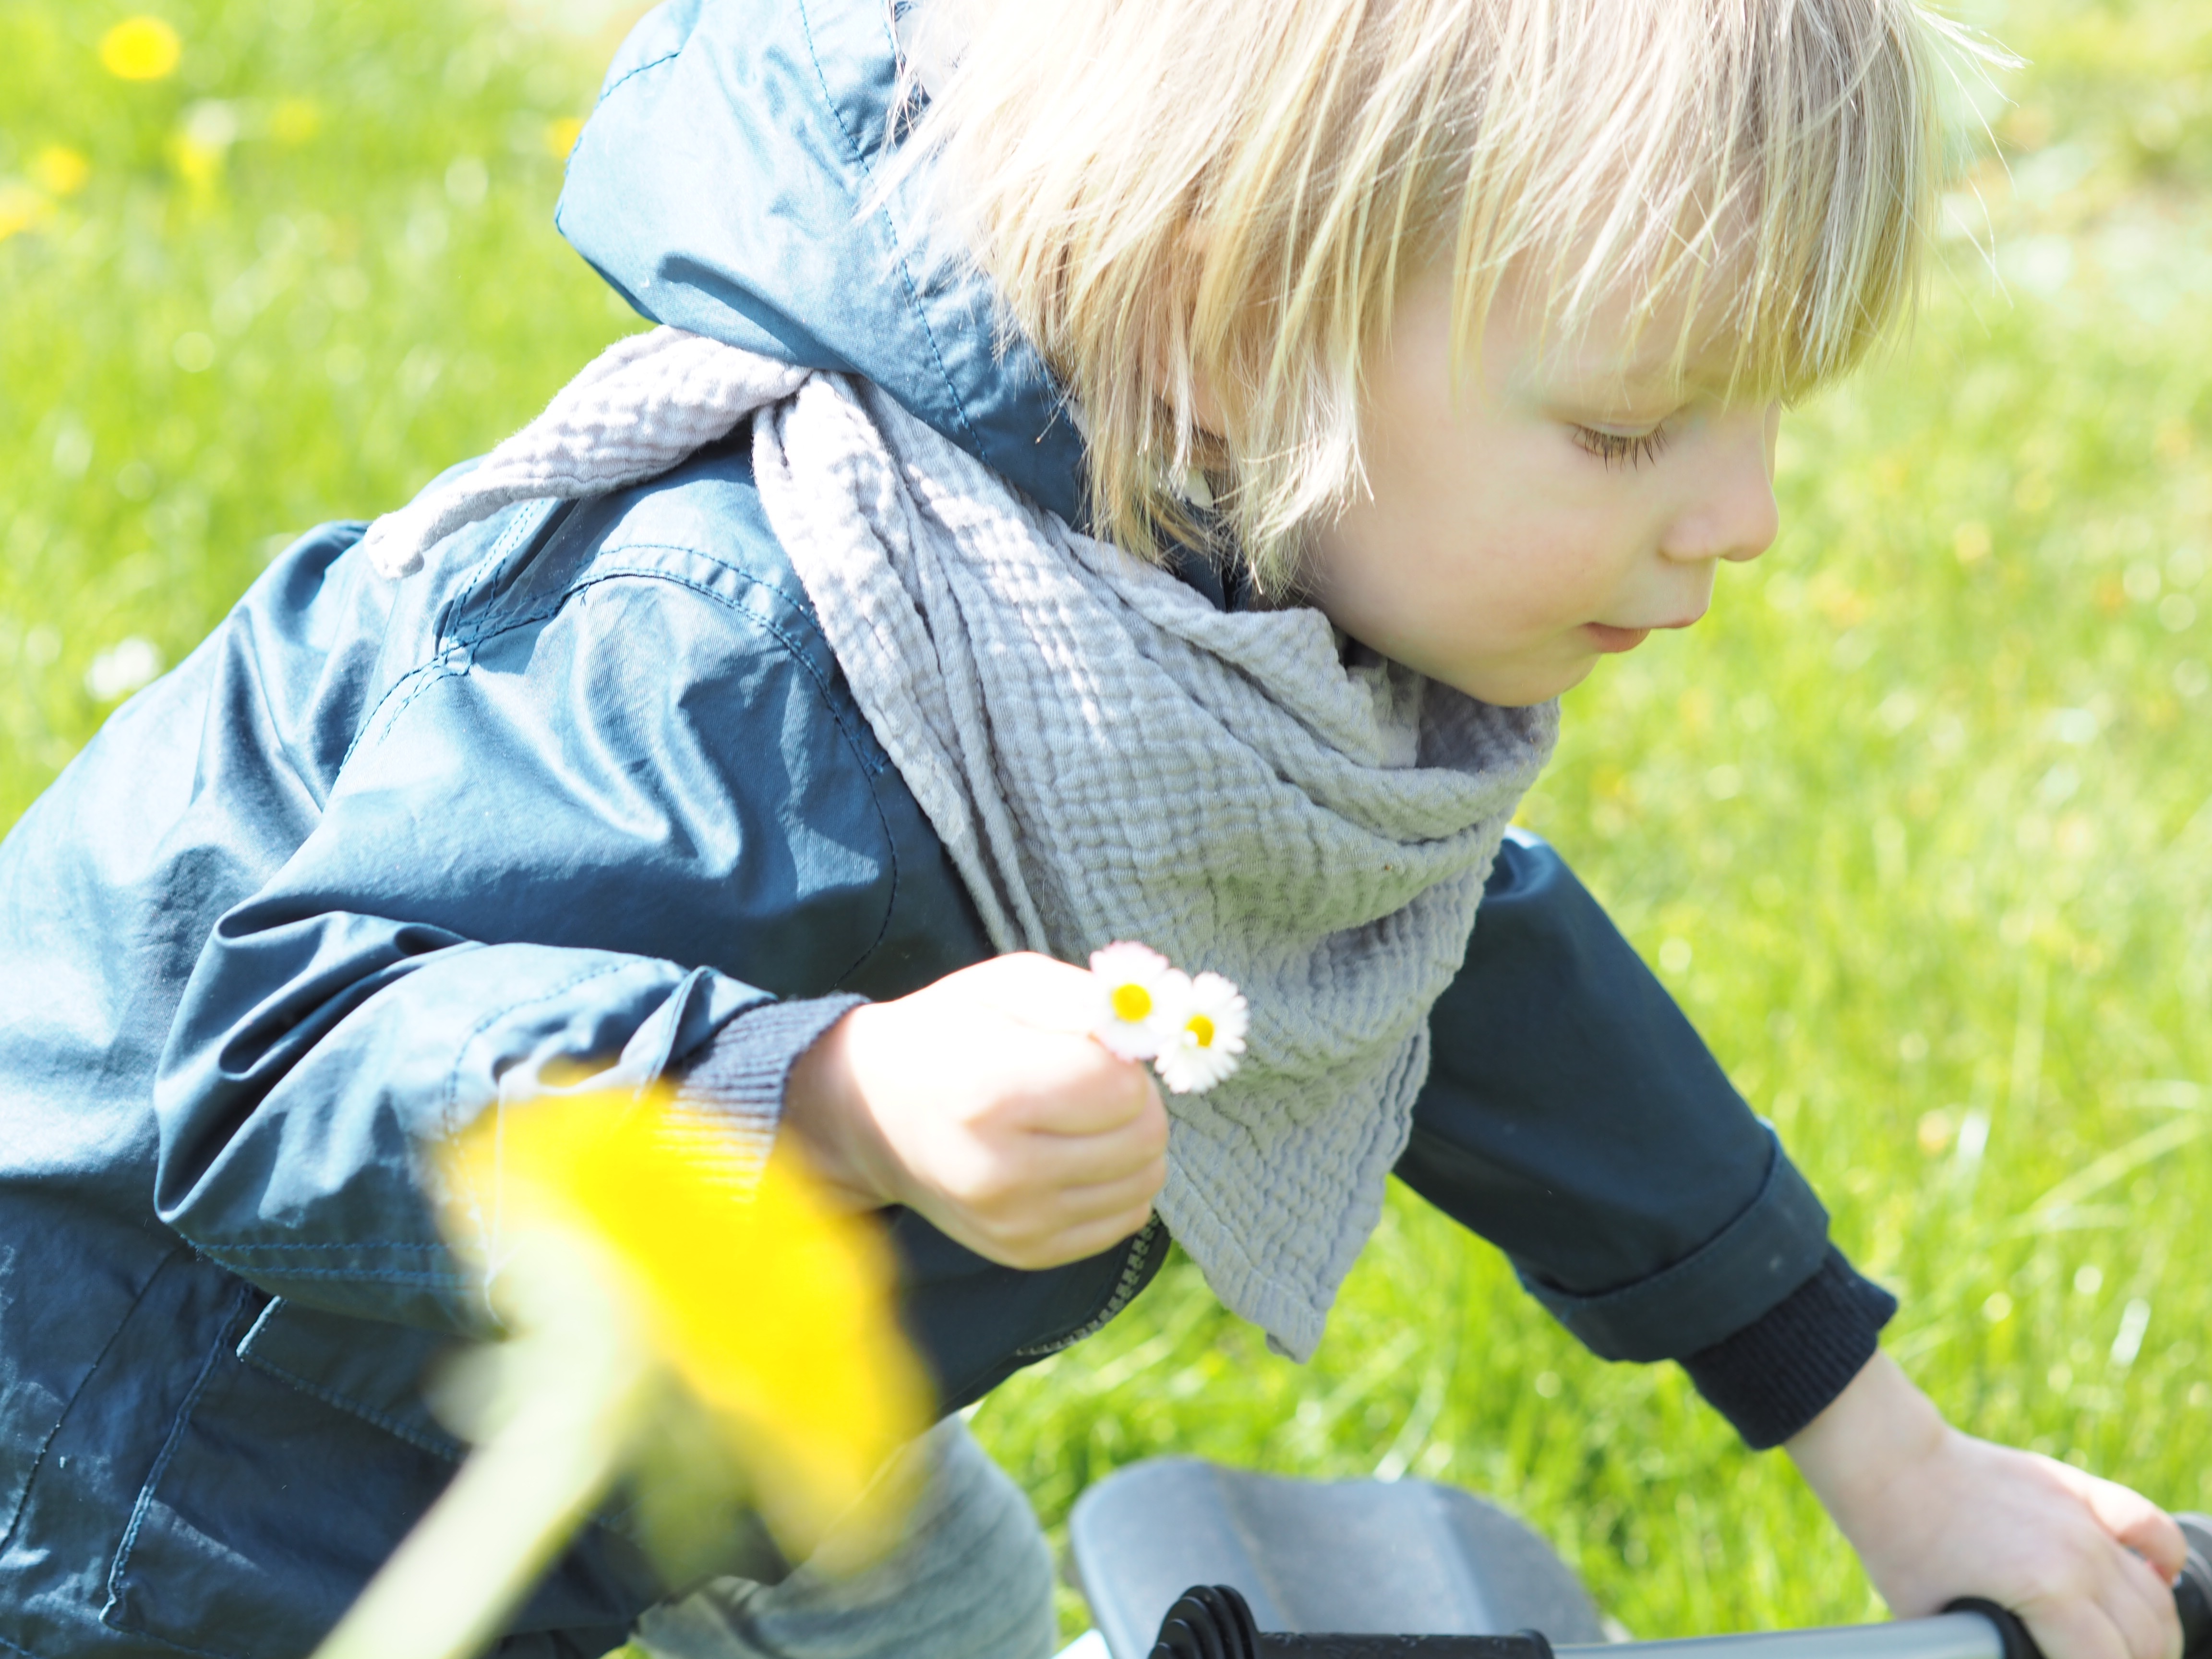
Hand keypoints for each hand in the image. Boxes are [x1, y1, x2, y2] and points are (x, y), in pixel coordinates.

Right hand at [781, 954, 1168, 1270]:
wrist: (873, 1115)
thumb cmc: (948, 1035)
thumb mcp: (1006, 984)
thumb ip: (1084, 998)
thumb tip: (1154, 1033)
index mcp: (993, 1092)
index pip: (1122, 1087)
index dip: (1123, 1059)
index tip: (1094, 1048)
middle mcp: (1002, 1171)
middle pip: (1144, 1138)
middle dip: (1139, 1101)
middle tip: (1099, 1083)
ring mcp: (1014, 1222)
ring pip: (1145, 1183)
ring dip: (1134, 1143)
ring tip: (1085, 1119)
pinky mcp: (1025, 1254)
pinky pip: (1125, 1220)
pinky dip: (1118, 1184)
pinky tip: (1076, 1158)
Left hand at [1790, 1354, 2185, 1658]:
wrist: (1891, 1465)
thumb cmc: (1903, 1547)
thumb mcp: (1940, 1624)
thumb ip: (1992, 1650)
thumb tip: (2015, 1655)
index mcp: (2049, 1594)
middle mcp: (2080, 1558)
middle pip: (2145, 1639)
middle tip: (2087, 1657)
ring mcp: (2084, 1522)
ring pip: (2155, 1598)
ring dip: (2148, 1633)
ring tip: (2120, 1646)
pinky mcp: (2079, 1490)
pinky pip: (2152, 1528)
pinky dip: (2164, 1562)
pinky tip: (2152, 1581)